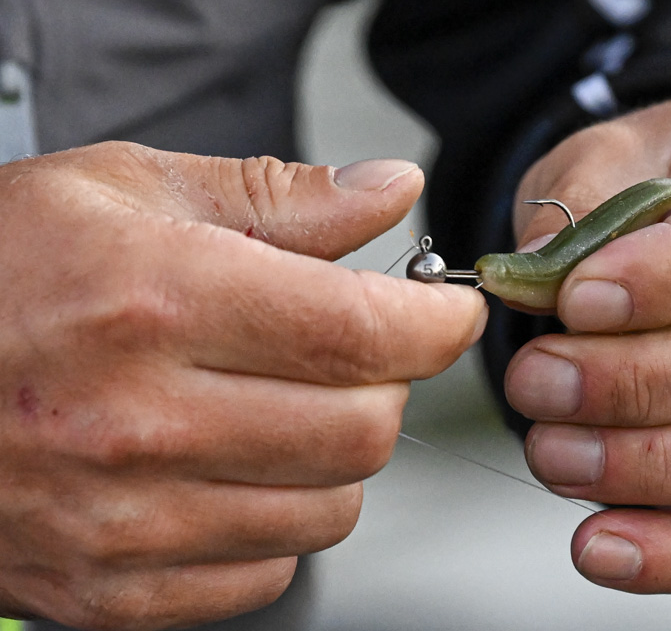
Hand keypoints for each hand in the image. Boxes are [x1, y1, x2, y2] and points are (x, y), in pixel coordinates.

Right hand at [0, 142, 486, 627]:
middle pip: (364, 430)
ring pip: (331, 509)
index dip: (437, 322)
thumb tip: (392, 193)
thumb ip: (281, 196)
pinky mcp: (113, 589)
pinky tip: (233, 468)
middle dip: (390, 383)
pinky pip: (267, 573)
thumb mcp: (128, 189)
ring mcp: (125, 521)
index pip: (362, 332)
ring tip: (285, 404)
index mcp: (156, 301)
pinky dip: (280, 518)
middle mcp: (140, 423)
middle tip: (358, 348)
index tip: (449, 310)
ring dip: (339, 453)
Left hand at [504, 96, 670, 591]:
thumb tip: (534, 284)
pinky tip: (601, 544)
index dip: (667, 277)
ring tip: (554, 456)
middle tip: (536, 384)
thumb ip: (576, 208)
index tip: (574, 303)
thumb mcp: (612, 157)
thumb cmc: (665, 187)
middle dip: (639, 387)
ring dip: (652, 472)